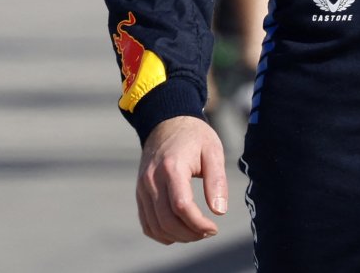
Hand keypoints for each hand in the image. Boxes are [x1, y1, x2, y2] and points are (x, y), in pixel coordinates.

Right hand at [135, 116, 227, 243]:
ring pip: (155, 225)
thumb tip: (219, 211)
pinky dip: (161, 233)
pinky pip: (147, 222)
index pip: (181, 206)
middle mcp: (152, 180)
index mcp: (171, 168)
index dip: (198, 223)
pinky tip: (179, 233)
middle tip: (208, 232)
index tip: (214, 228)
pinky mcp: (140, 193)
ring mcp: (142, 188)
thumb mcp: (213, 151)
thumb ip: (217, 181)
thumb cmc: (194, 137)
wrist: (167, 123)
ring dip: (177, 236)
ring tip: (197, 233)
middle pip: (166, 220)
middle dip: (189, 233)